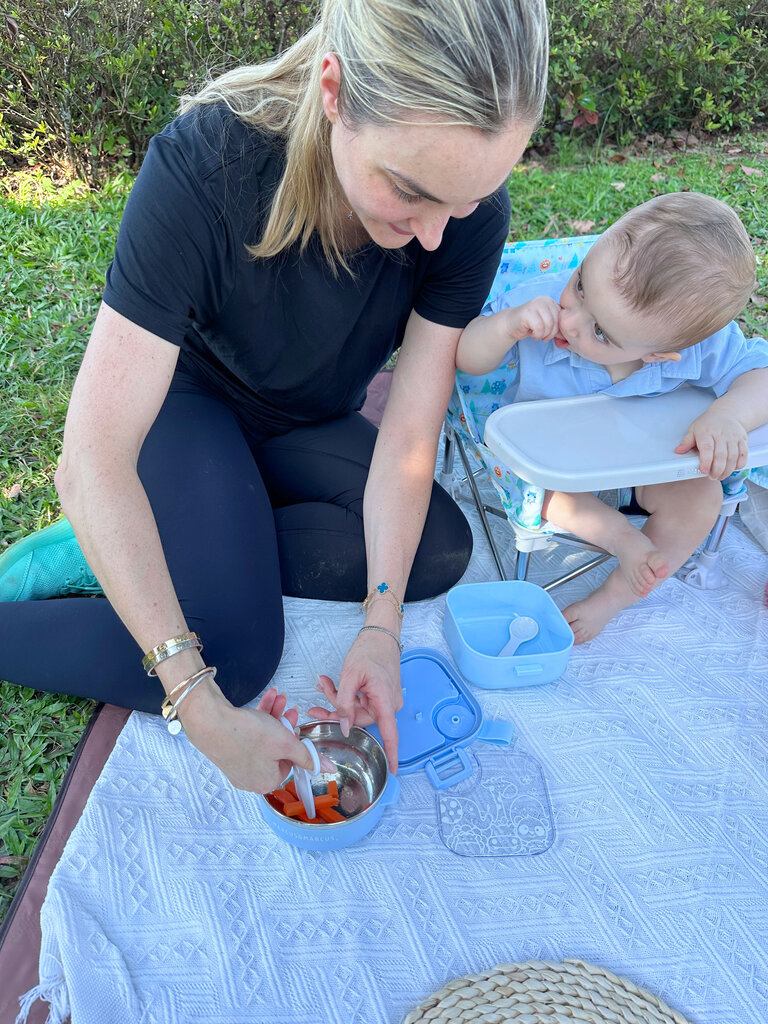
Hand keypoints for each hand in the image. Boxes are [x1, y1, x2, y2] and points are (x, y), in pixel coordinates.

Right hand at [181, 683, 313, 792]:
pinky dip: (258, 717)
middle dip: (284, 724)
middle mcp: (250, 777)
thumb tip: (328, 769)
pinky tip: (267, 698)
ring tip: (278, 697)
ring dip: (273, 716)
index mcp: (266, 782)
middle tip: (289, 708)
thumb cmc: (247, 735)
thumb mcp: (285, 743)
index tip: (294, 725)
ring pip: (263, 738)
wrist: (210, 720)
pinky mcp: (227, 748)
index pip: (290, 763)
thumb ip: (308, 756)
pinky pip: (248, 734)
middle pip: (276, 749)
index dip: (293, 742)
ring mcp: (237, 763)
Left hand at [308, 629, 402, 771]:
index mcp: (385, 701)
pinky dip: (345, 694)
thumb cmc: (369, 651)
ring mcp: (384, 699)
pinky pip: (360, 701)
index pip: (390, 733)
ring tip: (322, 684)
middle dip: (336, 711)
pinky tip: (330, 684)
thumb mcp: (351, 675)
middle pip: (360, 719)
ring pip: (356, 709)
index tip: (391, 772)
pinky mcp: (379, 694)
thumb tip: (344, 726)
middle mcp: (388, 703)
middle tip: (314, 705)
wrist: (380, 634)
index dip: (391, 754)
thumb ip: (344, 702)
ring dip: (337, 699)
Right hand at [505, 295, 560, 343]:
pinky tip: (532, 334)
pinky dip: (537, 335)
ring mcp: (535, 305)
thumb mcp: (546, 324)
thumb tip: (568, 335)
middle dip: (551, 333)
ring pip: (549, 324)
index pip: (562, 317)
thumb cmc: (528, 325)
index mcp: (550, 302)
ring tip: (537, 335)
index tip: (550, 335)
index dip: (558, 329)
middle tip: (543, 337)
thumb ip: (556, 326)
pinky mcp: (527, 312)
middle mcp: (544, 300)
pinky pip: (539, 327)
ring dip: (543, 335)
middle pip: (556, 321)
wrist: (509, 324)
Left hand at [675, 407, 748, 478]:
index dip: (706, 461)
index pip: (707, 448)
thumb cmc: (708, 423)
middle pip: (721, 455)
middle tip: (712, 477)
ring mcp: (733, 437)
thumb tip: (678, 451)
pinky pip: (744, 454)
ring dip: (727, 470)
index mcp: (706, 432)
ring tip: (720, 476)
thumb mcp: (694, 429)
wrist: (726, 413)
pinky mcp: (742, 440)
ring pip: (733, 456)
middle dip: (717, 470)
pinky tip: (732, 469)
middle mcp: (721, 434)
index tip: (704, 470)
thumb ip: (686, 442)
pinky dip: (739, 464)